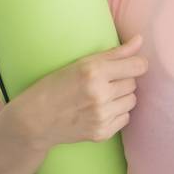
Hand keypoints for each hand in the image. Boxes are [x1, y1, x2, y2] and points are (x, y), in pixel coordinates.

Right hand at [17, 33, 147, 149]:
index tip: (129, 65)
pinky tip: (98, 110)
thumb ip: (115, 53)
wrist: (33, 121)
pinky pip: (125, 117)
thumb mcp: (80, 64)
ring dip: (121, 97)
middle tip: (103, 82)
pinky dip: (116, 113)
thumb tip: (140, 40)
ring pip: (132, 100)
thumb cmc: (54, 87)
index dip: (136, 64)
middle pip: (133, 83)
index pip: (138, 66)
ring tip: (100, 96)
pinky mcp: (102, 132)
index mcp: (93, 72)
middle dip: (122, 81)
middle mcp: (99, 94)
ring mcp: (101, 115)